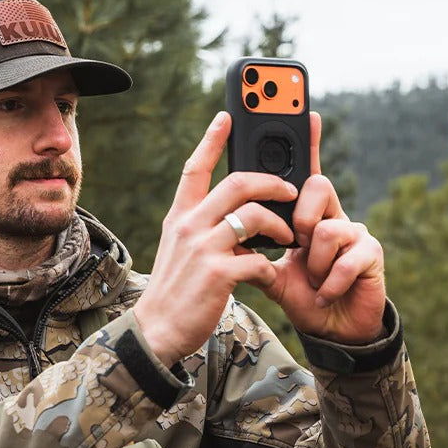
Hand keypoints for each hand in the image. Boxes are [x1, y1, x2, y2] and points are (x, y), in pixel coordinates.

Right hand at [134, 111, 298, 365]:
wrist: (156, 332)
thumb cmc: (174, 295)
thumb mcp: (180, 252)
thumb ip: (205, 231)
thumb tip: (243, 223)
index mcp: (179, 217)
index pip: (195, 168)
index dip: (213, 139)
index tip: (228, 115)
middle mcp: (188, 226)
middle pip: (237, 183)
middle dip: (272, 183)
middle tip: (292, 191)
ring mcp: (202, 248)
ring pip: (254, 216)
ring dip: (279, 226)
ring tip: (287, 238)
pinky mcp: (218, 274)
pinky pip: (258, 260)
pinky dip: (269, 267)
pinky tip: (267, 276)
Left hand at [261, 112, 386, 343]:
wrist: (331, 331)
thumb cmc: (303, 296)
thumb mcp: (268, 271)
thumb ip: (250, 248)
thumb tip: (225, 227)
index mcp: (308, 214)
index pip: (305, 172)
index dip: (308, 142)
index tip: (307, 112)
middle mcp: (333, 215)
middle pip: (317, 187)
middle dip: (301, 219)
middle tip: (296, 246)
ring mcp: (356, 233)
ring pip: (327, 228)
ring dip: (313, 263)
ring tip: (314, 280)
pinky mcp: (372, 255)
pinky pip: (345, 258)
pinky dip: (329, 282)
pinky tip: (325, 294)